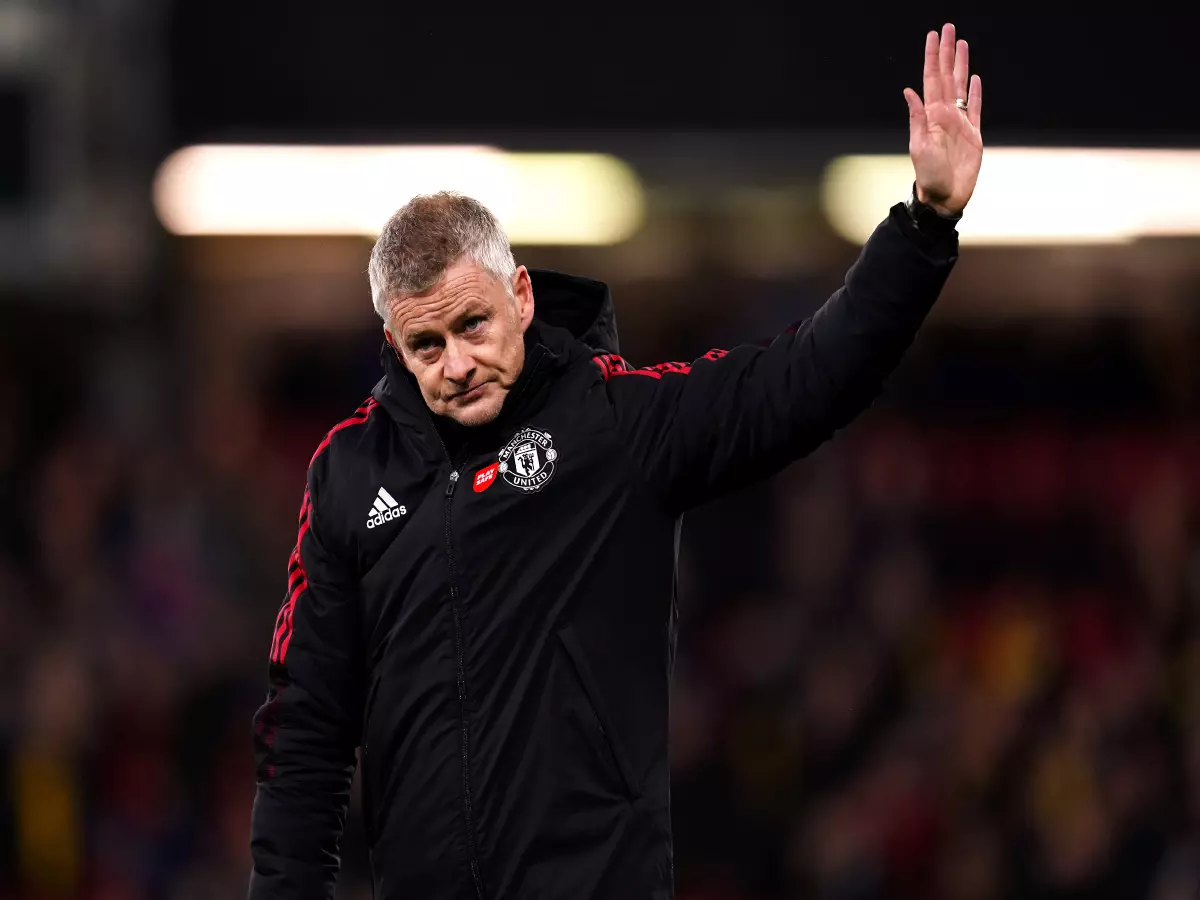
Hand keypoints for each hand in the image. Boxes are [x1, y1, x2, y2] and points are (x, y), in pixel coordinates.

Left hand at [904, 23, 982, 216]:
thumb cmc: (929, 176)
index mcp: (932, 115)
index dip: (932, 57)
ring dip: (962, 65)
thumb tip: (908, 91)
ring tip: (962, 44)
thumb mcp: (919, 147)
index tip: (932, 36)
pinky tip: (976, 79)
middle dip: (947, 52)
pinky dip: (977, 93)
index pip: (932, 79)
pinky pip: (976, 108)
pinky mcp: (974, 135)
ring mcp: (960, 123)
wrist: (945, 197)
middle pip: (948, 76)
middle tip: (948, 28)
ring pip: (962, 86)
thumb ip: (917, 118)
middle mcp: (945, 115)